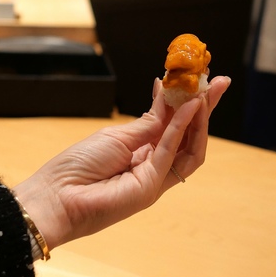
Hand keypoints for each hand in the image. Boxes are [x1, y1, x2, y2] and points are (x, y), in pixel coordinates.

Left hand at [14, 76, 230, 249]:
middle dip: (206, 109)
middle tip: (219, 82)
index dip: (191, 104)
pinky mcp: (151, 187)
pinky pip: (171, 152)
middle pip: (190, 136)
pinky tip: (190, 106)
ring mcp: (156, 179)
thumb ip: (149, 122)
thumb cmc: (79, 166)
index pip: (176, 126)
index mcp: (144, 153)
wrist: (56, 196)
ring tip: (206, 91)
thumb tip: (169, 95)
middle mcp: (155, 166)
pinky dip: (182, 127)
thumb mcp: (117, 136)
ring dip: (201, 118)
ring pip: (190, 147)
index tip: (201, 80)